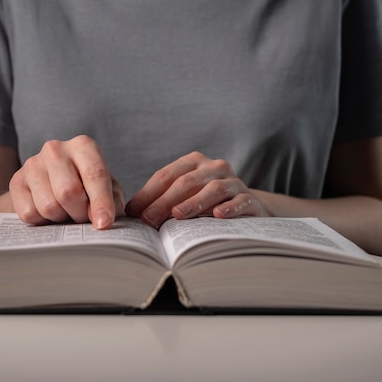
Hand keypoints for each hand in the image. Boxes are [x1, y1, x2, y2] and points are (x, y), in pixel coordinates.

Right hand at [9, 135, 124, 228]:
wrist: (51, 185)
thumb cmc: (87, 187)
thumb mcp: (108, 189)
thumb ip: (113, 201)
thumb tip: (103, 220)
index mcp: (84, 146)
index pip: (95, 174)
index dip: (101, 202)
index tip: (104, 224)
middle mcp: (56, 149)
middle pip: (69, 192)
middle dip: (80, 214)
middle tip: (83, 218)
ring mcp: (33, 164)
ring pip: (49, 207)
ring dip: (61, 219)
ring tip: (66, 212)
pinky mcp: (16, 181)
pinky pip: (30, 214)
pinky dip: (42, 222)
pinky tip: (48, 213)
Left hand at [126, 151, 268, 227]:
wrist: (246, 206)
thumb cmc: (205, 201)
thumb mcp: (182, 196)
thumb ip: (159, 199)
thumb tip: (131, 212)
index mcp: (194, 162)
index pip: (167, 175)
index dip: (149, 193)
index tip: (135, 212)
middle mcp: (214, 167)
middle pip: (187, 182)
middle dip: (166, 201)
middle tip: (150, 219)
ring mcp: (234, 182)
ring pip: (213, 189)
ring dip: (194, 203)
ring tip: (178, 215)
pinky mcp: (249, 198)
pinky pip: (240, 201)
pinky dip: (229, 207)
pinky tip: (217, 215)